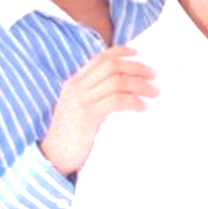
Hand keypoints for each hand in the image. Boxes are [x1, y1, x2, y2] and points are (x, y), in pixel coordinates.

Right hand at [39, 46, 157, 175]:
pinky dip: (133, 101)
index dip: (119, 52)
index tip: (137, 52)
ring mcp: (82, 101)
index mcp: (75, 83)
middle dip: (135, 67)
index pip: (99, 58)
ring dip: (140, 85)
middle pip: (111, 66)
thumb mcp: (79, 108)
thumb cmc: (71, 134)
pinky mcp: (89, 116)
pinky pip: (116, 101)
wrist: (53, 156)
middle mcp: (77, 87)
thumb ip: (94, 95)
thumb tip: (124, 88)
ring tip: (154, 92)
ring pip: (116, 82)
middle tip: (153, 74)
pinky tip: (142, 107)